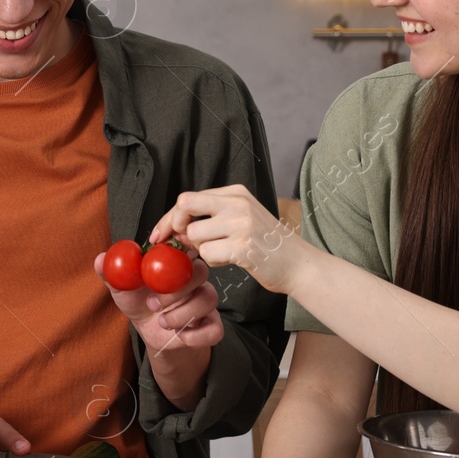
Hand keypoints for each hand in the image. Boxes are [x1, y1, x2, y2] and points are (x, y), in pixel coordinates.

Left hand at [93, 248, 223, 355]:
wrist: (151, 333)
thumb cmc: (139, 302)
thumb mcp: (123, 289)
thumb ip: (113, 274)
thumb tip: (101, 259)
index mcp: (175, 263)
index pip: (186, 247)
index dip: (181, 249)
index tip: (161, 262)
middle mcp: (195, 278)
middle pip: (200, 271)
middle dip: (175, 290)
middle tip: (153, 303)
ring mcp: (206, 301)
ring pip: (208, 299)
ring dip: (182, 314)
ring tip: (162, 322)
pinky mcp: (212, 325)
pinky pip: (215, 328)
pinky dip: (196, 336)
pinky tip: (180, 337)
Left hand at [159, 186, 303, 294]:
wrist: (299, 265)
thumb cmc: (266, 245)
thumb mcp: (241, 219)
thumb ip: (211, 217)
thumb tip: (175, 229)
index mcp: (235, 192)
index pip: (188, 198)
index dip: (169, 218)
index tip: (159, 235)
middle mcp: (238, 203)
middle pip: (185, 205)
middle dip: (176, 226)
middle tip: (182, 243)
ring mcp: (242, 223)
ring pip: (195, 234)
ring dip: (202, 250)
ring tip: (223, 252)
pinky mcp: (243, 245)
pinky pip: (208, 254)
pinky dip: (214, 261)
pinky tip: (232, 260)